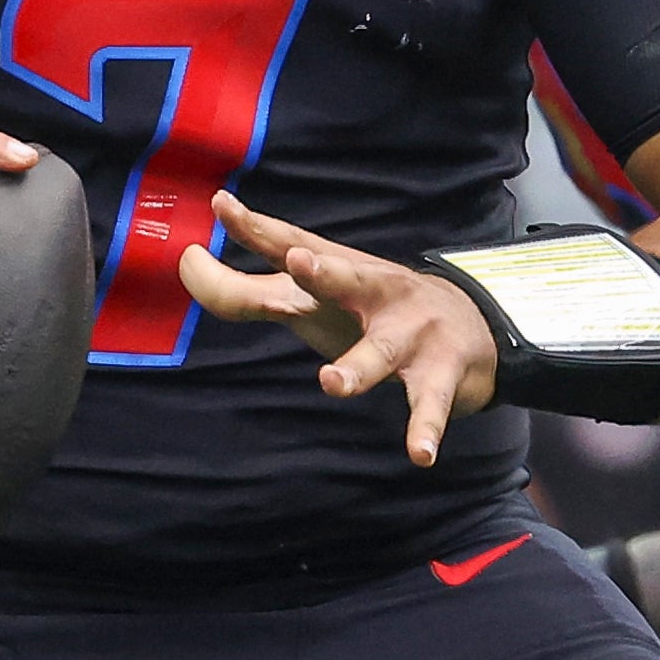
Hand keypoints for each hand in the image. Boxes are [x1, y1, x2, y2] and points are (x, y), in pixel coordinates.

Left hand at [177, 188, 499, 465]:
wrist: (472, 327)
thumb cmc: (369, 310)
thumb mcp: (311, 297)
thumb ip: (246, 290)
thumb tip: (187, 264)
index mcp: (338, 273)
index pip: (291, 246)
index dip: (255, 229)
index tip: (222, 205)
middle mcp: (373, 294)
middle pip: (346, 280)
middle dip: (324, 273)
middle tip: (297, 264)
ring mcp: (409, 333)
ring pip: (380, 350)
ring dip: (357, 367)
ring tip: (331, 383)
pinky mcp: (437, 373)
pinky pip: (428, 405)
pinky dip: (425, 429)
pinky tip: (420, 454)